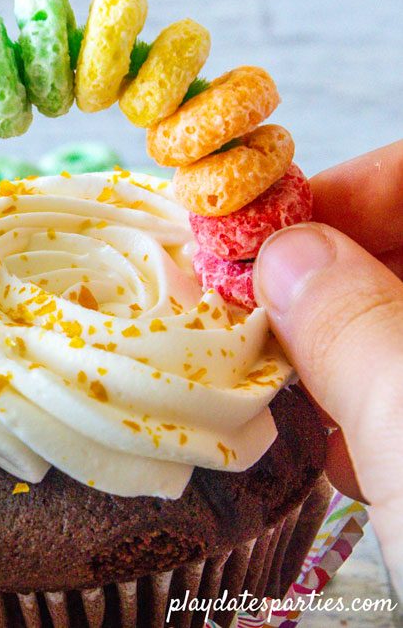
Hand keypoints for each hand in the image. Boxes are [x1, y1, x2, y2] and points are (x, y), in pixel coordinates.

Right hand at [254, 139, 402, 591]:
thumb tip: (282, 254)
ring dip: (332, 347)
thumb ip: (358, 334)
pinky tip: (346, 449)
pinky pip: (395, 376)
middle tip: (253, 317)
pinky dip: (359, 396)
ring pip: (390, 316)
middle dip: (322, 278)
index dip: (350, 192)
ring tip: (296, 397)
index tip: (264, 240)